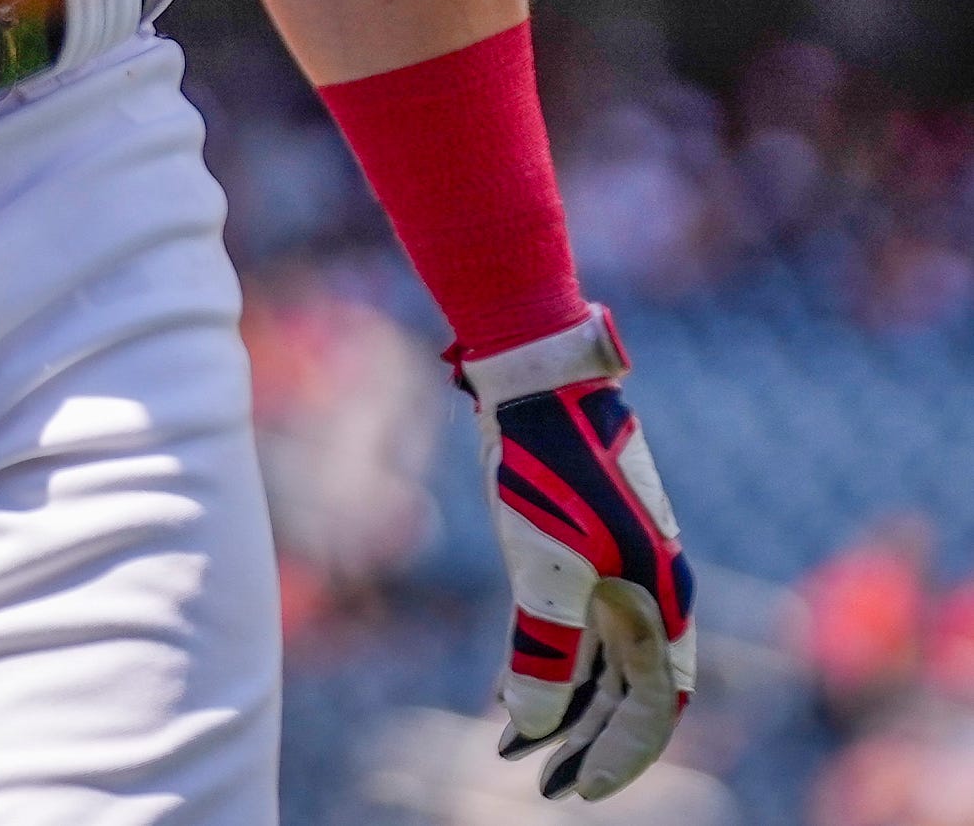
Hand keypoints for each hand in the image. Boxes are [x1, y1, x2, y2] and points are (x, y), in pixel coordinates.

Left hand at [458, 310, 696, 800]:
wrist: (533, 379)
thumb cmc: (548, 467)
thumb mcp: (545, 566)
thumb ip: (545, 650)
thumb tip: (531, 725)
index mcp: (660, 599)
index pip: (655, 705)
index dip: (622, 755)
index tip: (579, 790)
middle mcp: (644, 590)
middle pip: (623, 690)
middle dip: (585, 740)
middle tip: (542, 782)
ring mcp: (609, 568)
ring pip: (591, 660)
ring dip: (557, 704)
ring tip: (513, 745)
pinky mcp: (570, 547)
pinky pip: (563, 625)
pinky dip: (539, 660)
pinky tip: (504, 689)